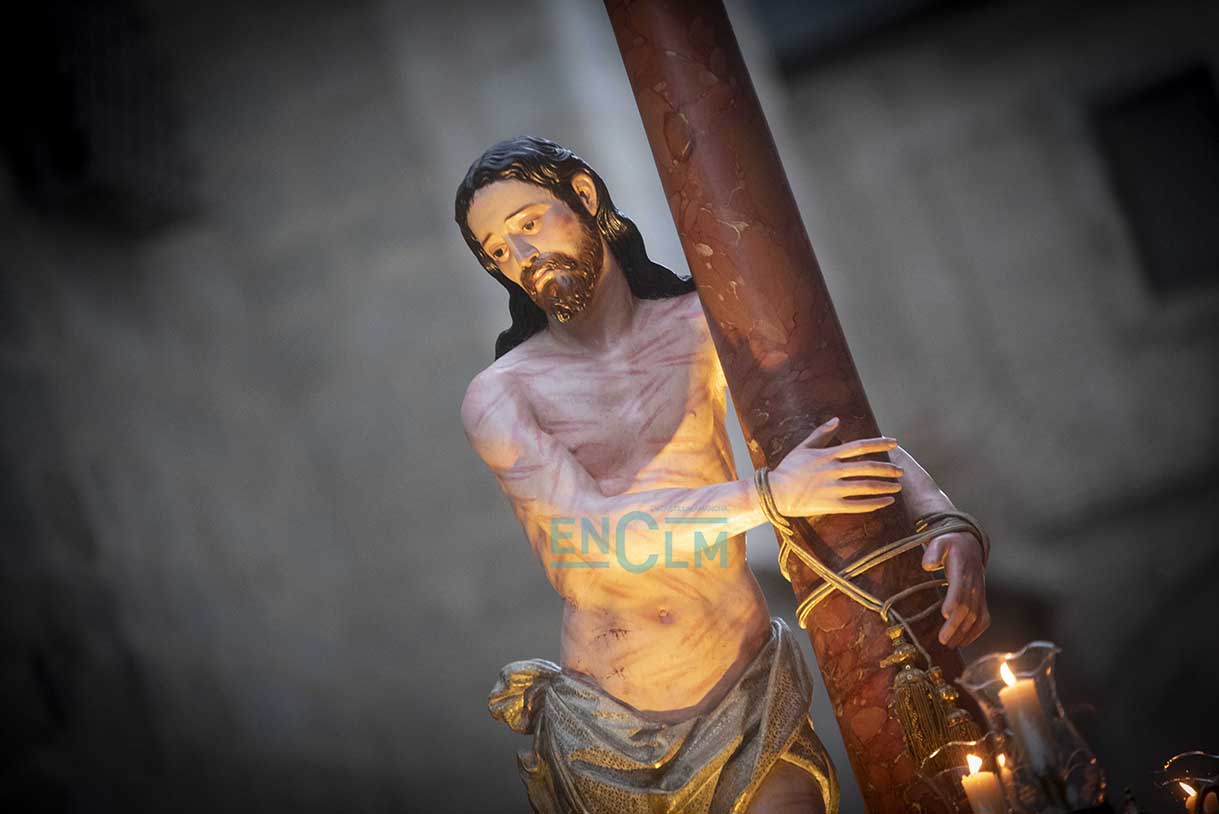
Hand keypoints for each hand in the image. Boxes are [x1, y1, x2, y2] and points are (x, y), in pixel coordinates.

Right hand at [769, 417, 903, 517]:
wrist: (774, 493)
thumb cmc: (788, 469)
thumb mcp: (803, 448)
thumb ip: (821, 434)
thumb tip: (837, 420)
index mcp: (828, 455)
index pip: (859, 446)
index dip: (879, 443)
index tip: (895, 443)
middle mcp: (833, 470)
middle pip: (867, 467)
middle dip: (888, 468)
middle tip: (901, 471)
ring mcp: (833, 488)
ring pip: (866, 486)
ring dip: (885, 486)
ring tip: (898, 487)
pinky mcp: (831, 505)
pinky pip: (858, 505)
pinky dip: (875, 503)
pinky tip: (886, 502)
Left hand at [922, 531, 989, 646]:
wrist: (970, 546)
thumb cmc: (951, 545)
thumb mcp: (940, 542)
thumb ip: (933, 551)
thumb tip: (928, 565)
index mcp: (963, 570)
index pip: (960, 588)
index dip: (954, 601)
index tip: (945, 614)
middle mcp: (974, 585)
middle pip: (967, 609)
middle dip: (955, 626)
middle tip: (942, 640)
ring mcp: (980, 594)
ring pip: (975, 618)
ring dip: (964, 633)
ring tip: (950, 645)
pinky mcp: (981, 601)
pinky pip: (983, 620)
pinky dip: (975, 633)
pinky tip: (963, 642)